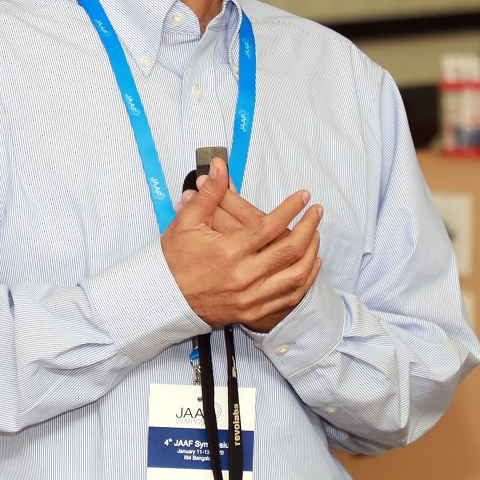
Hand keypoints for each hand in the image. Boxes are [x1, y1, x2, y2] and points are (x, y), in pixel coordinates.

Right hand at [162, 158, 321, 329]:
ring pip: (295, 275)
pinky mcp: (253, 312)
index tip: (303, 197)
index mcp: (228, 252)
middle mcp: (243, 276)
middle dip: (309, 227)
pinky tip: (310, 265)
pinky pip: (288, 297)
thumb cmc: (174, 261)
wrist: (163, 299)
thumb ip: (209, 194)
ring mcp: (250, 297)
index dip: (291, 209)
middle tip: (316, 211)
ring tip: (316, 235)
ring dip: (311, 252)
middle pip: (290, 250)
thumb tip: (220, 167)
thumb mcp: (187, 222)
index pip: (270, 226)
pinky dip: (305, 280)